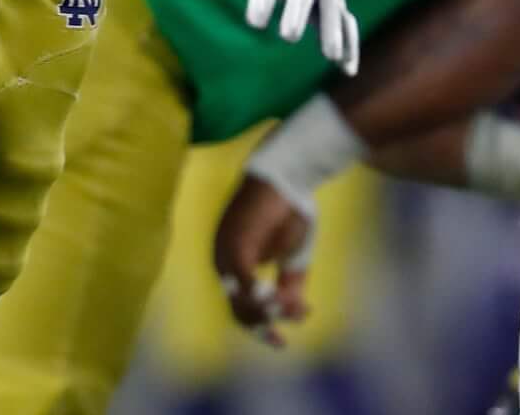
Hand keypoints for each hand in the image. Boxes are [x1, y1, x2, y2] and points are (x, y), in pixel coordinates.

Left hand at [211, 172, 315, 347]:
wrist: (290, 175)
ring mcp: (225, 253)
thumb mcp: (292, 256)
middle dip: (269, 323)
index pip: (240, 309)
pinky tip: (279, 299)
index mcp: (233, 265)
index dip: (261, 330)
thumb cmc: (289, 210)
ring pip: (242, 302)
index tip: (283, 344)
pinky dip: (262, 297)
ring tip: (297, 305)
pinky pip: (244, 283)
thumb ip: (289, 284)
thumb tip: (293, 312)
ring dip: (272, 310)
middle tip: (296, 320)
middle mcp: (222, 262)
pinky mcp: (235, 244)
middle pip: (239, 312)